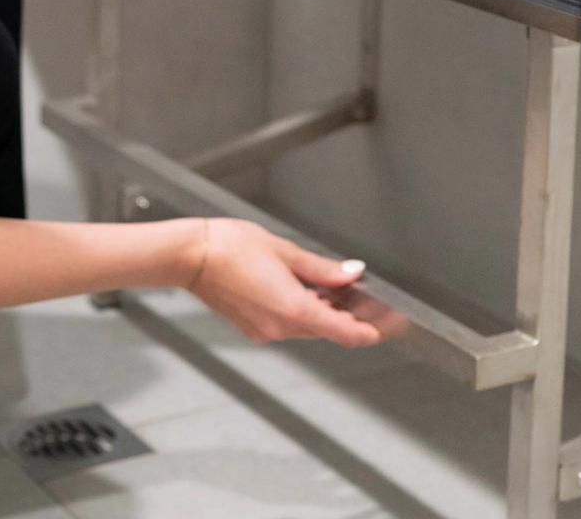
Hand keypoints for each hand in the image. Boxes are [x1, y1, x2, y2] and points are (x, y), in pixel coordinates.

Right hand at [184, 217, 382, 347]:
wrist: (191, 256)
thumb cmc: (230, 247)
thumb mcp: (286, 251)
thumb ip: (323, 269)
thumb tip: (351, 274)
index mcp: (294, 310)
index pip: (347, 333)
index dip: (373, 330)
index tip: (389, 323)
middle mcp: (281, 328)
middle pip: (329, 329)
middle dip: (347, 312)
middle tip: (361, 291)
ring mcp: (266, 331)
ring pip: (309, 326)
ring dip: (323, 309)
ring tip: (329, 283)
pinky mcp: (254, 328)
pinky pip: (288, 324)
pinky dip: (301, 310)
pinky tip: (301, 288)